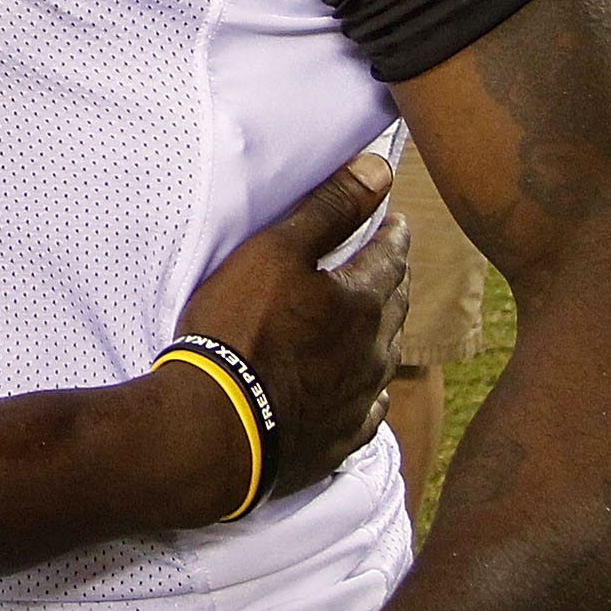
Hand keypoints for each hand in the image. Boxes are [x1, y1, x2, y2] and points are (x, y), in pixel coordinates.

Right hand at [170, 154, 407, 496]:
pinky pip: (369, 413)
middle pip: (395, 307)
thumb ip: (331, 209)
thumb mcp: (276, 252)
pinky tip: (369, 396)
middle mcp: (373, 351)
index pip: (391, 257)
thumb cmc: (239, 329)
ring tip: (378, 321)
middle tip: (389, 263)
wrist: (215, 427)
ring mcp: (358, 400)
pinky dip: (371, 396)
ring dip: (384, 334)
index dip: (393, 235)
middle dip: (393, 280)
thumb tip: (382, 169)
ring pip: (386, 358)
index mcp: (362, 301)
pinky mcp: (339, 440)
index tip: (396, 223)